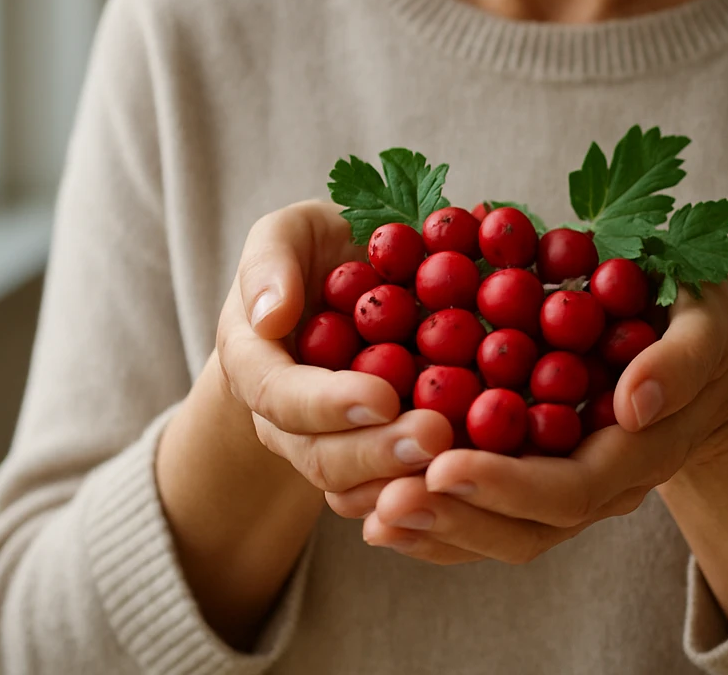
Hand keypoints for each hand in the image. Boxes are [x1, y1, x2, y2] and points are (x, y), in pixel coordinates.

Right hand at [215, 200, 456, 497]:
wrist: (344, 289)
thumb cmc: (316, 254)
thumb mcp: (289, 233)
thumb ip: (271, 261)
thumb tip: (271, 315)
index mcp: (255, 362)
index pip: (279, 395)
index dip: (327, 403)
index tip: (381, 397)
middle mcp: (285, 420)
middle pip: (320, 456)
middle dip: (376, 453)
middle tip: (436, 437)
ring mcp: (329, 446)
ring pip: (356, 489)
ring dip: (404, 480)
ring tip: (459, 460)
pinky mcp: (374, 461)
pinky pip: (391, 494)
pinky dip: (426, 491)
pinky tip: (473, 475)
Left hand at [329, 281, 727, 564]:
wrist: (703, 361)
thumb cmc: (700, 325)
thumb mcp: (708, 323)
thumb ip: (681, 360)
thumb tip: (633, 400)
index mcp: (642, 450)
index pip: (573, 489)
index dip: (507, 484)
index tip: (442, 467)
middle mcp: (604, 487)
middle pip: (528, 530)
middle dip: (455, 518)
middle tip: (384, 499)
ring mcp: (569, 491)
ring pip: (500, 536)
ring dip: (434, 530)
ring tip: (367, 513)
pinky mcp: (537, 482)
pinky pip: (485, 519)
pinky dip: (432, 521)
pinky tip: (371, 506)